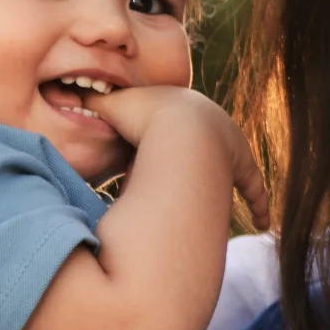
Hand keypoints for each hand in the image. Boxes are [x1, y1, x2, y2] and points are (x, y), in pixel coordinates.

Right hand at [90, 85, 267, 227]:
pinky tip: (264, 222)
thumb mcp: (110, 113)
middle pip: (208, 146)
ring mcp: (229, 144)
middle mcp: (212, 123)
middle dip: (205, 160)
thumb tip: (65, 107)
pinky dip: (258, 202)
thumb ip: (93, 114)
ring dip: (229, 183)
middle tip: (198, 180)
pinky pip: (252, 185)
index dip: (172, 135)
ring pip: (233, 166)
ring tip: (223, 207)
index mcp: (182, 109)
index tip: (172, 146)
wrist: (174, 123)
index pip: (180, 123)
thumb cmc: (138, 117)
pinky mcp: (241, 164)